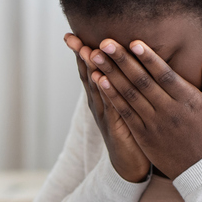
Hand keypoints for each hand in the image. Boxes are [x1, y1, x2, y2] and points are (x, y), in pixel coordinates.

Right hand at [64, 34, 150, 182]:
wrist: (129, 165)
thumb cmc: (131, 132)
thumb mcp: (125, 105)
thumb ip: (122, 84)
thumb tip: (121, 62)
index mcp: (101, 97)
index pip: (89, 70)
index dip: (80, 52)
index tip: (71, 35)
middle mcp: (98, 104)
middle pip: (88, 75)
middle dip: (80, 56)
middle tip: (72, 38)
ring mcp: (105, 115)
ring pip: (97, 87)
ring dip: (92, 69)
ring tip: (86, 51)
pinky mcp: (116, 125)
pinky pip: (110, 104)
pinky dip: (105, 91)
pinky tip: (101, 79)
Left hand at [86, 39, 201, 178]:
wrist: (201, 171)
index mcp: (187, 100)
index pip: (165, 75)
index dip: (149, 59)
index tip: (135, 42)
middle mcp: (168, 110)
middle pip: (141, 82)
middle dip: (122, 61)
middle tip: (106, 43)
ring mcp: (153, 123)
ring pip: (129, 95)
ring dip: (110, 74)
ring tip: (96, 57)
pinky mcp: (142, 135)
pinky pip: (124, 113)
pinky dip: (111, 96)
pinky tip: (99, 81)